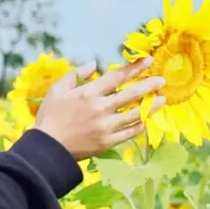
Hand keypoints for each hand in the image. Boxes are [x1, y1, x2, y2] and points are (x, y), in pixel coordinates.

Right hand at [34, 58, 164, 160]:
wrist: (48, 148)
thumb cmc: (49, 117)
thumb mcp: (56, 90)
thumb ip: (75, 75)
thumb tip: (93, 64)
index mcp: (88, 93)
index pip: (117, 77)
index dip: (134, 68)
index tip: (148, 60)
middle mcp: (101, 108)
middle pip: (131, 94)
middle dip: (148, 85)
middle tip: (162, 80)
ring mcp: (106, 126)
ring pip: (135, 114)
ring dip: (150, 106)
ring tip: (162, 100)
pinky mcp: (107, 142)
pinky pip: (129, 133)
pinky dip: (139, 126)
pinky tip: (145, 121)